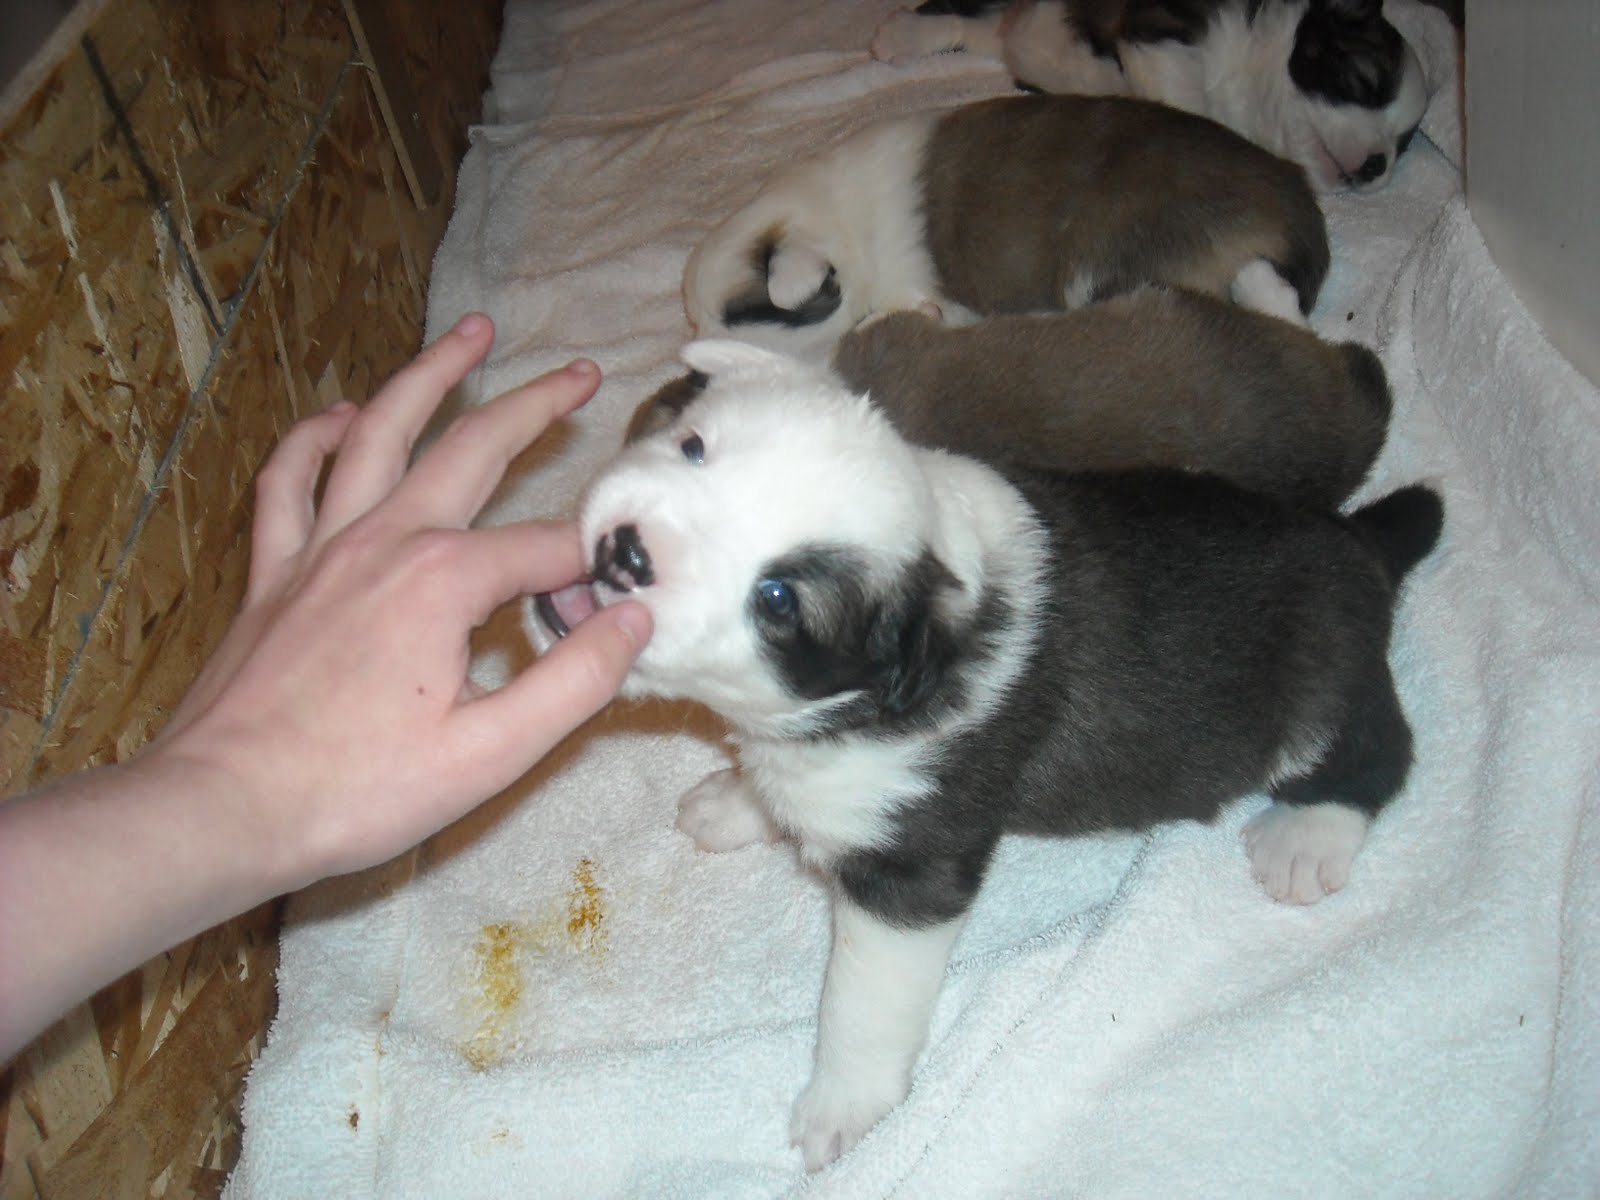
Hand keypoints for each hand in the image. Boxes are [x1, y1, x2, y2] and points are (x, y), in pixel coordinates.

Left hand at [149, 312, 650, 888]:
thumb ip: (575, 681)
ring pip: (380, 433)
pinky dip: (316, 437)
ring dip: (428, 375)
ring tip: (470, 331)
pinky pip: (290, 479)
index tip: (612, 611)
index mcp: (446, 579)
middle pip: (473, 449)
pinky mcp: (274, 570)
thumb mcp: (492, 754)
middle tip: (581, 371)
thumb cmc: (359, 791)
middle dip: (534, 404)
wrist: (222, 809)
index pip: (547, 552)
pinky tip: (343, 413)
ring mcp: (321, 546)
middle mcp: (386, 538)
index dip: (590, 577)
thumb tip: (634, 618)